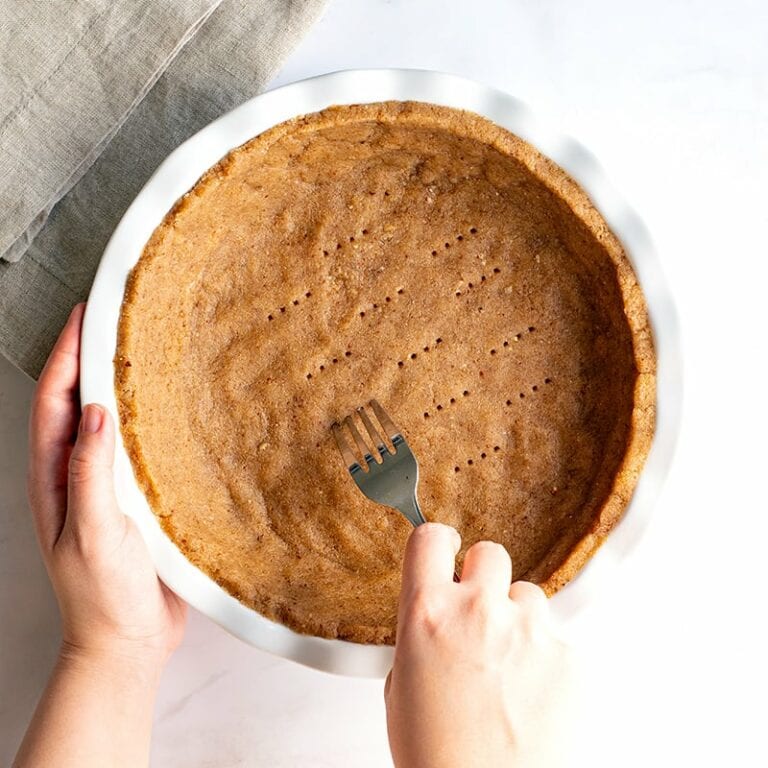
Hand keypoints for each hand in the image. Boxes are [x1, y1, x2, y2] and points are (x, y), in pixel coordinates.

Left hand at [27, 303, 186, 668]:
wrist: (129, 640)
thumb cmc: (103, 596)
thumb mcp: (91, 533)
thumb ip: (90, 474)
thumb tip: (95, 412)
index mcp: (53, 479)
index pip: (53, 401)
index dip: (66, 354)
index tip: (84, 316)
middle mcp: (74, 475)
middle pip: (74, 400)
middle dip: (85, 356)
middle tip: (110, 319)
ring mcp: (103, 485)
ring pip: (104, 419)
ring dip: (114, 382)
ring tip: (136, 349)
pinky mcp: (133, 497)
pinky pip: (134, 446)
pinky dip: (144, 417)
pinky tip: (164, 408)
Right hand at [385, 524, 574, 767]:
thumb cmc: (435, 754)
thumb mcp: (401, 683)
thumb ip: (423, 631)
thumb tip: (438, 612)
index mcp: (428, 613)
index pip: (430, 537)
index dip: (438, 543)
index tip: (445, 551)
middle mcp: (479, 610)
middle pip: (490, 552)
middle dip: (484, 579)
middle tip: (481, 616)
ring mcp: (530, 631)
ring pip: (528, 597)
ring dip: (518, 622)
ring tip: (508, 672)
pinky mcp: (570, 657)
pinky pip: (556, 639)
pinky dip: (546, 660)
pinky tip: (531, 696)